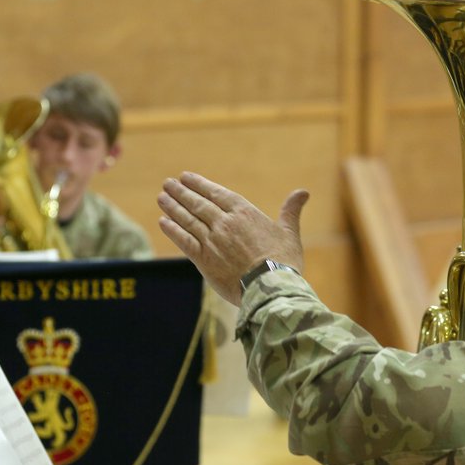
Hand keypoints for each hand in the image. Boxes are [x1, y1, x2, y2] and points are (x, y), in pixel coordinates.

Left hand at [158, 172, 308, 305]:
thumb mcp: (289, 233)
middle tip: (167, 183)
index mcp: (244, 213)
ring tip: (161, 197)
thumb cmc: (283, 261)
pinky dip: (172, 230)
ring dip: (173, 207)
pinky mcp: (203, 259)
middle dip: (181, 192)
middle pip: (198, 204)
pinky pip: (184, 241)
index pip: (217, 193)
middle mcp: (224, 223)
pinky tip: (163, 221)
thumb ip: (291, 211)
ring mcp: (212, 240)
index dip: (199, 184)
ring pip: (188, 219)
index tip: (186, 177)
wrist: (270, 287)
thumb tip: (303, 192)